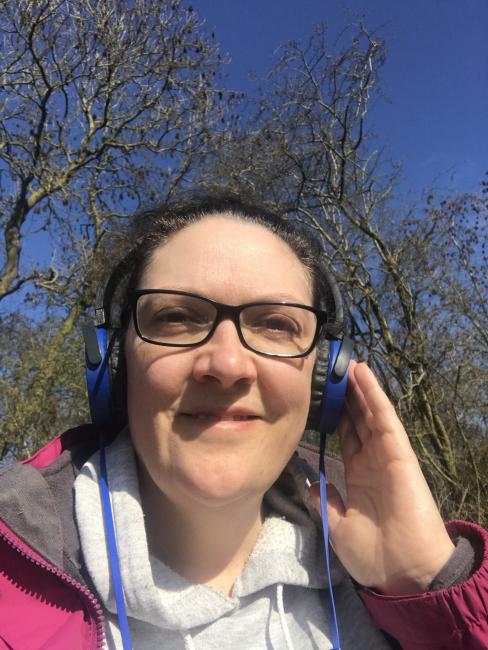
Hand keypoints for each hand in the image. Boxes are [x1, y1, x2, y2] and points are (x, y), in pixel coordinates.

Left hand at [310, 360, 454, 595]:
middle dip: (344, 395)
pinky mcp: (399, 453)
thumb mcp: (337, 525)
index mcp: (357, 475)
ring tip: (345, 361)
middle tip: (330, 369)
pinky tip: (363, 374)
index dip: (334, 414)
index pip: (344, 436)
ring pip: (370, 412)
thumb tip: (308, 482)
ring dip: (358, 387)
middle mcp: (371, 460)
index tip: (319, 394)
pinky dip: (374, 395)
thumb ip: (325, 499)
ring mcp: (386, 454)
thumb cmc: (373, 554)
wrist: (402, 573)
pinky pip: (385, 419)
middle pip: (356, 418)